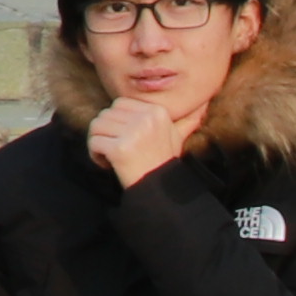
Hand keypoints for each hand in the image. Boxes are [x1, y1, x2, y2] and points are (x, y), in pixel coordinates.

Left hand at [80, 94, 195, 187]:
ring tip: (110, 157)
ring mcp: (133, 133)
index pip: (119, 104)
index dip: (116, 122)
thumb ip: (184, 122)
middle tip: (115, 149)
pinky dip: (95, 155)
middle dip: (105, 132)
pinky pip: (94, 142)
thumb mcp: (177, 138)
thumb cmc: (163, 163)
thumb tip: (201, 109)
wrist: (160, 191)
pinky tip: (107, 164)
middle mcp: (146, 119)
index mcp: (157, 112)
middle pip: (106, 114)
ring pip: (96, 126)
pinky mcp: (120, 149)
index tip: (124, 140)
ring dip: (99, 143)